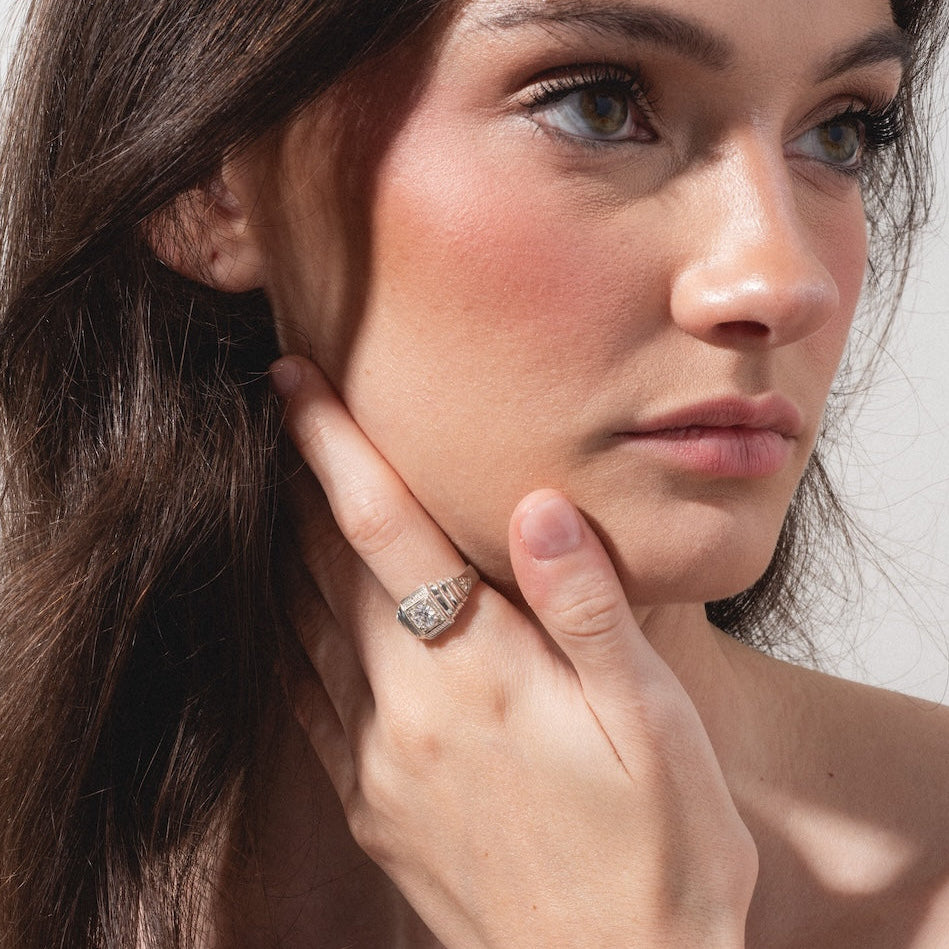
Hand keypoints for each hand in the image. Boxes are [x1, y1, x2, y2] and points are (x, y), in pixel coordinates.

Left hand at [271, 355, 756, 948]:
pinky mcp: (370, 809)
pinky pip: (305, 703)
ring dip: (285, 551)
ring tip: (280, 492)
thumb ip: (591, 611)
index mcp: (479, 674)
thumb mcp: (655, 727)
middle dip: (300, 481)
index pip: (383, 530)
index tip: (292, 380)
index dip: (332, 447)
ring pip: (303, 629)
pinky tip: (290, 615)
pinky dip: (288, 639)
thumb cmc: (660, 857)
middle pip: (328, 567)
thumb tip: (539, 508)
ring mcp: (378, 765)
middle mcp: (408, 711)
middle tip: (284, 413)